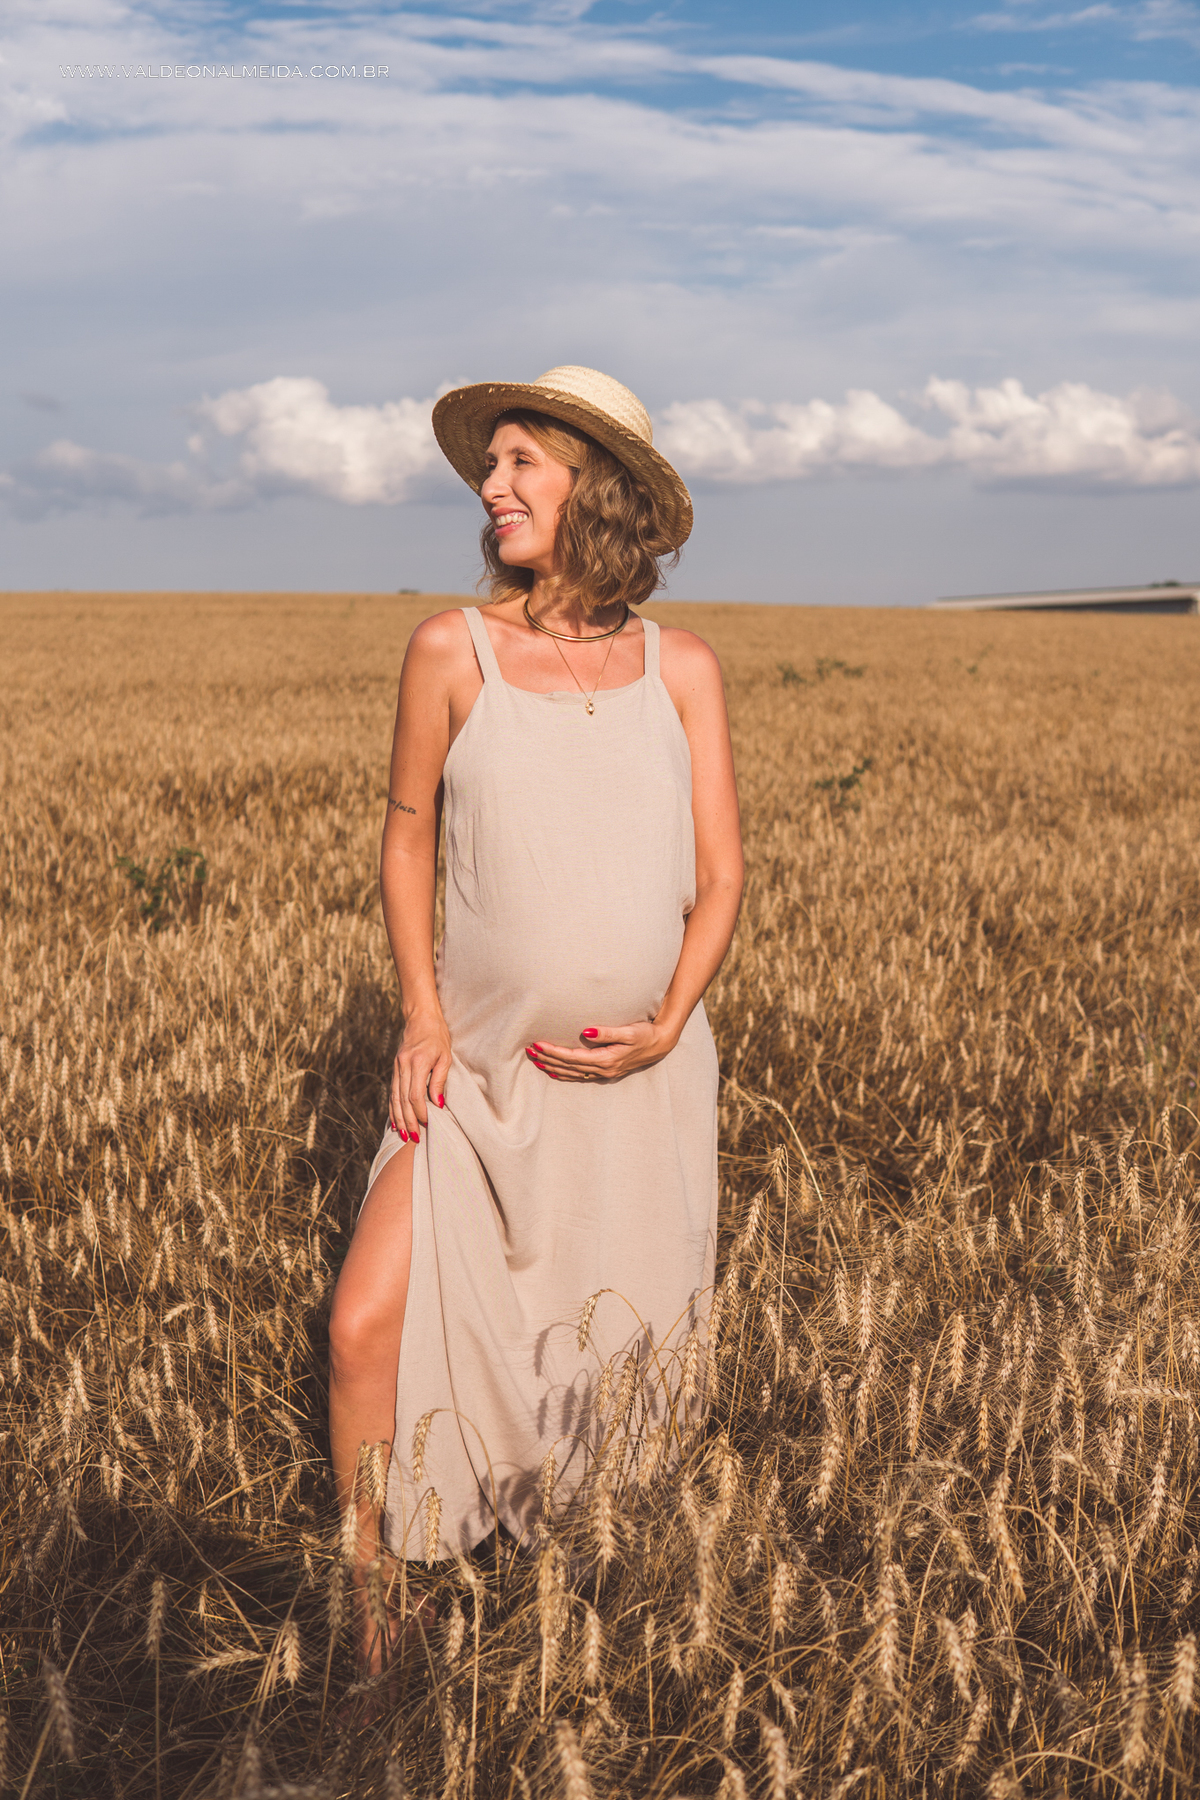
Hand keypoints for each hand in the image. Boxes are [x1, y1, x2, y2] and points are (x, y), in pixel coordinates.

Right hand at [390, 1011, 451, 1140]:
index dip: (420, 1111)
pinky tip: (394, 1121)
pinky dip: (392, 1107)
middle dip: (408, 1121)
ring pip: (394, 1097)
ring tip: (403, 1135)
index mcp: (417, 1062)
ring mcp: (396, 1066)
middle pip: (402, 1099)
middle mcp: (403, 1065)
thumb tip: (438, 1104)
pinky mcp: (394, 1067)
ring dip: (398, 1118)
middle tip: (413, 1138)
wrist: (420, 1018)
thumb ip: (440, 1080)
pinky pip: (392, 1091)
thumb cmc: (437, 1036)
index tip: (428, 1123)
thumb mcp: (445, 1056)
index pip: (415, 1094)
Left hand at [524, 1020, 676, 1083]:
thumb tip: (586, 1032)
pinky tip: (553, 1071)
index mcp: (606, 1059)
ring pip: (572, 1073)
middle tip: (529, 1051)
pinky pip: (579, 1075)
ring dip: (552, 1066)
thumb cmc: (645, 1034)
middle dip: (548, 1059)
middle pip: (568, 1066)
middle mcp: (603, 1069)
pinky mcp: (605, 1071)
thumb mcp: (628, 1031)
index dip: (554, 1051)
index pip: (573, 1057)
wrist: (661, 1044)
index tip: (538, 1044)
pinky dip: (564, 1074)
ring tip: (535, 1061)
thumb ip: (607, 1032)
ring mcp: (604, 1073)